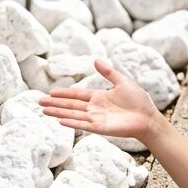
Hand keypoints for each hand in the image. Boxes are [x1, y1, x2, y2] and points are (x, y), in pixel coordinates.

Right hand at [37, 59, 161, 142]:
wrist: (148, 117)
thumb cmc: (138, 100)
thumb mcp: (122, 81)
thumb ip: (108, 72)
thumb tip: (95, 59)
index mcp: (98, 97)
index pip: (76, 95)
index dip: (63, 93)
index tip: (50, 92)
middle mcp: (94, 108)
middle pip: (70, 105)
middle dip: (54, 103)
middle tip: (39, 102)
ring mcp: (96, 119)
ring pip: (72, 114)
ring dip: (58, 112)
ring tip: (43, 110)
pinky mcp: (100, 128)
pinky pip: (83, 125)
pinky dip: (71, 122)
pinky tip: (60, 120)